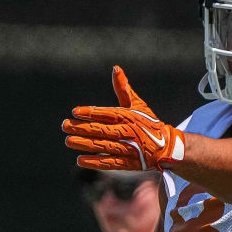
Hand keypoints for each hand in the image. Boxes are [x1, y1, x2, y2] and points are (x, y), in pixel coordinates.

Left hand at [62, 65, 184, 170]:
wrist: (166, 146)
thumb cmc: (148, 122)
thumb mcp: (137, 104)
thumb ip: (123, 88)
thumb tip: (115, 68)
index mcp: (129, 116)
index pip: (107, 113)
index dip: (91, 112)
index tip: (75, 112)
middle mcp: (129, 131)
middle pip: (102, 130)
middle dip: (83, 128)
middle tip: (65, 126)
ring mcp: (130, 148)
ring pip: (104, 146)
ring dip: (85, 144)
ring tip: (69, 141)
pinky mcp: (131, 163)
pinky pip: (111, 163)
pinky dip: (96, 162)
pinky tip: (80, 160)